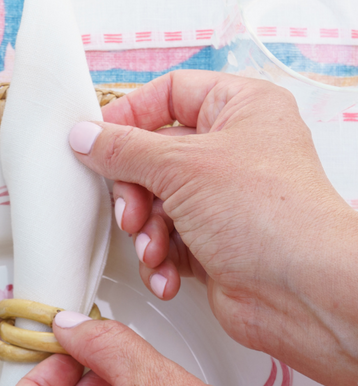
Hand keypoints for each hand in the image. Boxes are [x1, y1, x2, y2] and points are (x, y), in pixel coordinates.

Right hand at [68, 71, 357, 385]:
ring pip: (155, 206)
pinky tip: (167, 272)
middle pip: (154, 157)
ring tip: (155, 247)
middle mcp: (234, 152)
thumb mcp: (182, 167)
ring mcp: (224, 202)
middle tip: (131, 209)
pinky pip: (166, 244)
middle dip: (135, 192)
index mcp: (241, 109)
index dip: (130, 117)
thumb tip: (88, 137)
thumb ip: (124, 150)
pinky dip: (160, 261)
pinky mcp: (214, 246)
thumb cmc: (272, 217)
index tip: (99, 141)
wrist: (298, 290)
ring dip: (146, 233)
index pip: (171, 94)